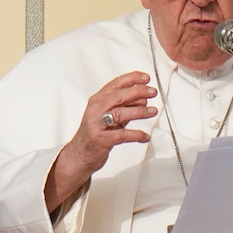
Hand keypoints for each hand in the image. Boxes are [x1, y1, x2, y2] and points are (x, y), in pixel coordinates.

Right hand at [45, 71, 157, 210]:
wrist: (79, 155)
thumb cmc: (96, 133)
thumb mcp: (108, 116)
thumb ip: (124, 106)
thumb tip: (143, 99)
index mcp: (97, 101)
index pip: (115, 84)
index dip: (131, 79)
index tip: (145, 78)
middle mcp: (96, 110)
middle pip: (118, 96)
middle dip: (138, 92)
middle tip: (152, 92)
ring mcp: (97, 125)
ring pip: (120, 113)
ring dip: (140, 111)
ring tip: (153, 111)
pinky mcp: (102, 140)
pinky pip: (122, 135)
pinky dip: (137, 135)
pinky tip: (145, 136)